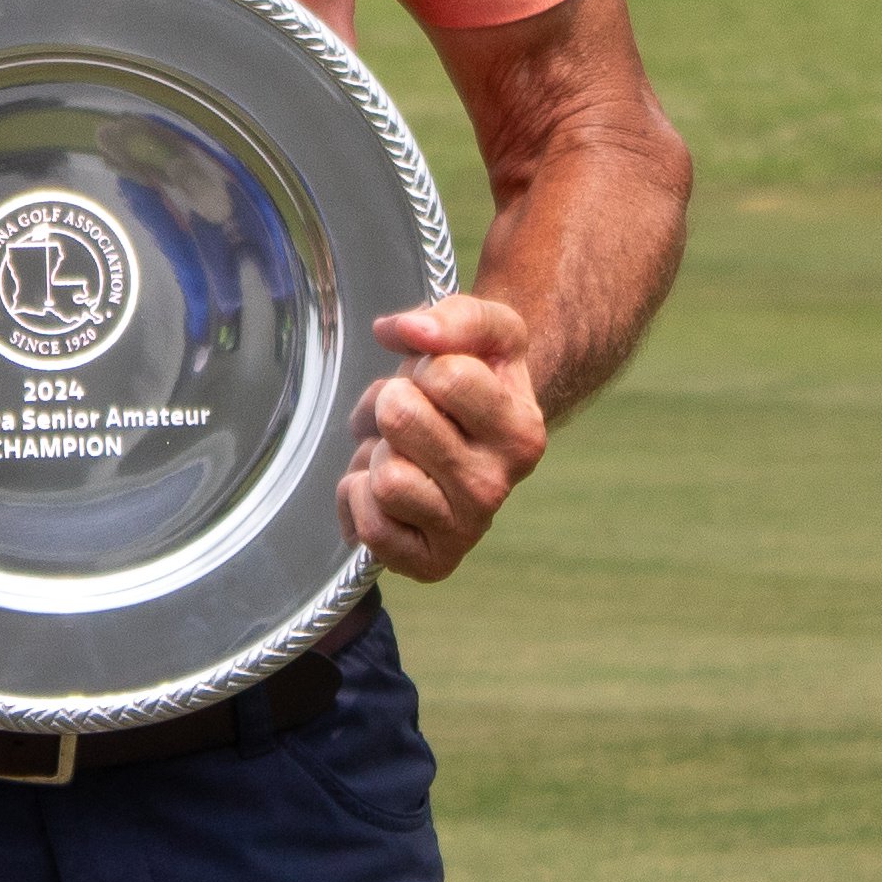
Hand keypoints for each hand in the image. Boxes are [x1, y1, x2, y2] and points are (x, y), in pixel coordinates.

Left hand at [339, 293, 545, 582]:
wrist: (471, 434)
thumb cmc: (474, 376)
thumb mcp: (485, 331)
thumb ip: (453, 318)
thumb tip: (403, 330)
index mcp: (522, 432)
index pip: (445, 374)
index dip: (425, 365)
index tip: (438, 379)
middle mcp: (498, 488)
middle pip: (401, 419)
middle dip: (393, 404)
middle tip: (412, 415)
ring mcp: (464, 530)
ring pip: (385, 477)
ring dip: (376, 453)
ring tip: (401, 451)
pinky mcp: (428, 563)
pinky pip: (369, 528)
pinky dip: (360, 496)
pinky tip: (383, 488)